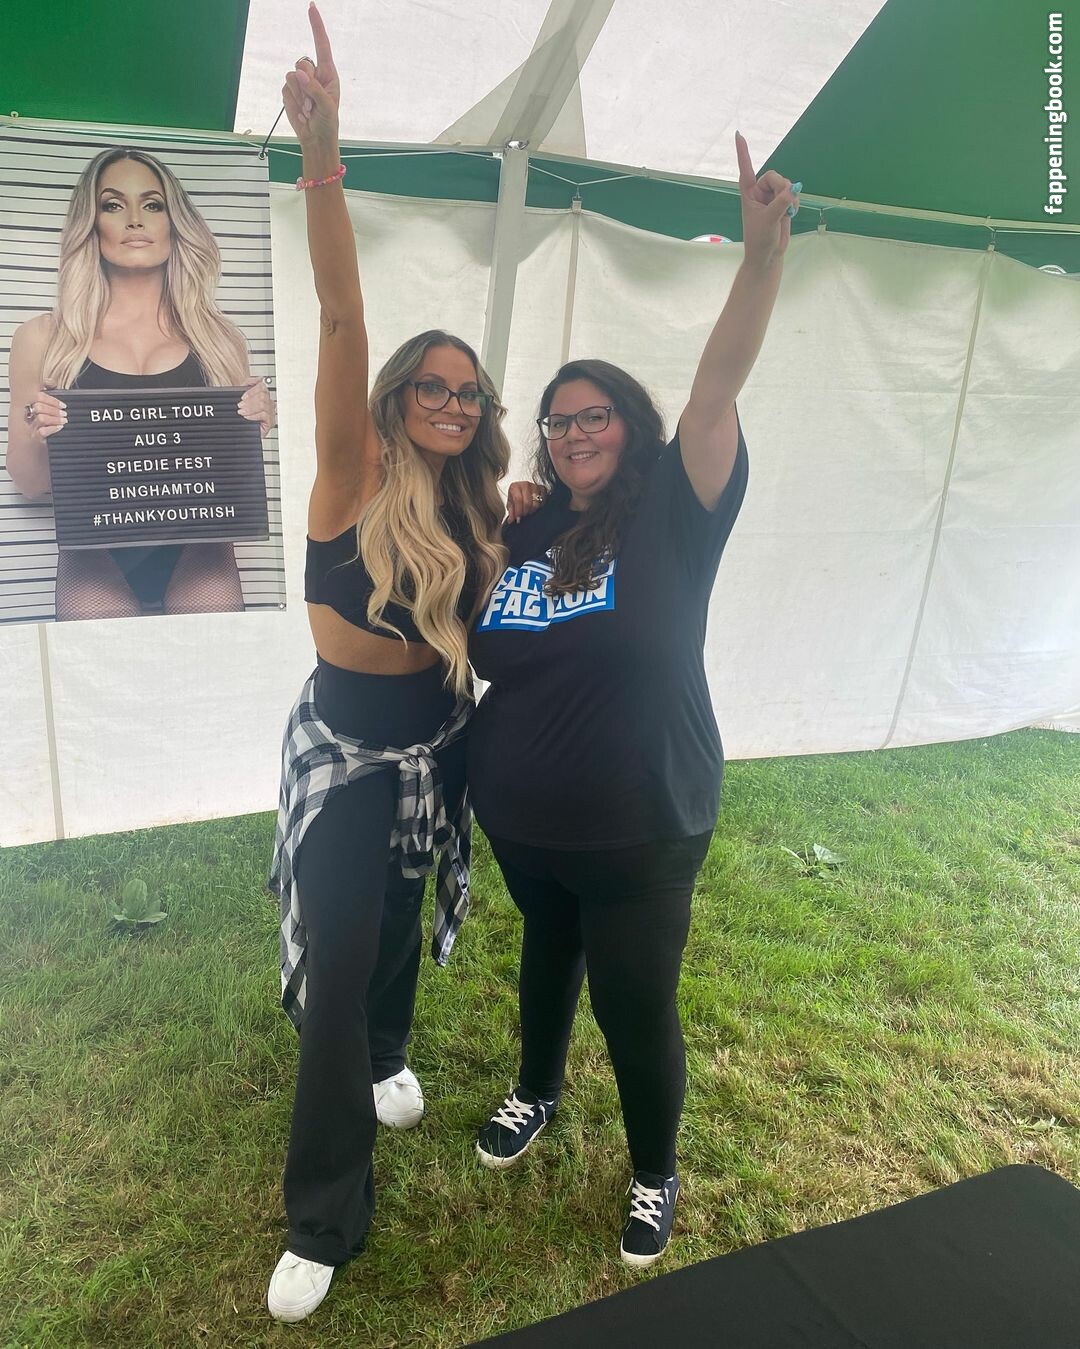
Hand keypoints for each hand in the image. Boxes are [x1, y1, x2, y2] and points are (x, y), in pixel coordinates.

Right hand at [23, 389, 66, 439]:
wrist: (36, 439)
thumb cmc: (42, 418)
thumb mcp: (46, 401)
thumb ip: (48, 389)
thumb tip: (51, 382)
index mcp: (30, 402)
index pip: (39, 397)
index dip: (53, 400)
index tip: (63, 405)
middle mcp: (29, 413)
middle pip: (38, 407)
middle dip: (54, 410)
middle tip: (64, 413)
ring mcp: (31, 425)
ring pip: (41, 418)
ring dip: (55, 419)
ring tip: (63, 420)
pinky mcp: (35, 436)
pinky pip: (42, 432)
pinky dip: (52, 429)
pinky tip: (59, 427)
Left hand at [238, 376, 275, 436]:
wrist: (240, 432)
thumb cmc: (241, 416)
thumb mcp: (241, 396)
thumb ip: (248, 384)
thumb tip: (257, 378)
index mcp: (262, 395)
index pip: (262, 386)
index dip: (251, 390)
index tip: (242, 397)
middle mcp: (268, 403)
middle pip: (263, 395)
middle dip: (250, 400)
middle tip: (240, 406)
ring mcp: (270, 413)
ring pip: (263, 404)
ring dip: (250, 408)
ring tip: (242, 412)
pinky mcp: (270, 422)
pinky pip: (264, 414)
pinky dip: (254, 415)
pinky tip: (247, 417)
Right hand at [282, 3, 339, 148]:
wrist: (315, 139)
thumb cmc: (327, 122)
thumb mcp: (327, 107)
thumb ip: (314, 89)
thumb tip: (299, 74)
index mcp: (328, 74)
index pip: (322, 45)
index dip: (316, 26)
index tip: (312, 7)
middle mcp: (314, 74)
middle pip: (302, 63)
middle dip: (305, 84)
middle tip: (312, 104)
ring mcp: (300, 82)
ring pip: (291, 75)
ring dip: (299, 95)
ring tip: (308, 109)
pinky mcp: (289, 91)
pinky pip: (285, 88)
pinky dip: (292, 101)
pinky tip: (300, 110)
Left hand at [505, 480, 545, 523]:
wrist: (522, 489)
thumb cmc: (516, 495)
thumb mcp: (511, 503)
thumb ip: (511, 511)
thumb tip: (511, 520)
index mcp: (515, 487)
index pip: (518, 500)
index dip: (518, 511)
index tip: (518, 518)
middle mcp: (525, 485)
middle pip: (527, 502)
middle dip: (525, 512)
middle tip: (524, 516)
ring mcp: (535, 486)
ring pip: (536, 503)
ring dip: (532, 511)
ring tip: (529, 512)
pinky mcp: (542, 489)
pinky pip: (543, 501)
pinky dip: (539, 507)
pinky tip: (535, 509)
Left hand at [735, 132, 797, 272]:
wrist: (768, 255)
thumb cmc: (760, 239)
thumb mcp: (769, 220)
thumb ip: (781, 202)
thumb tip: (794, 188)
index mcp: (748, 194)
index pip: (745, 169)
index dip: (743, 152)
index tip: (738, 134)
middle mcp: (759, 193)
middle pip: (774, 176)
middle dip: (782, 187)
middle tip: (786, 201)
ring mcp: (771, 197)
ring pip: (785, 183)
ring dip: (790, 196)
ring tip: (787, 211)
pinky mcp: (782, 203)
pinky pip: (793, 193)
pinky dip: (795, 201)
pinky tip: (792, 212)